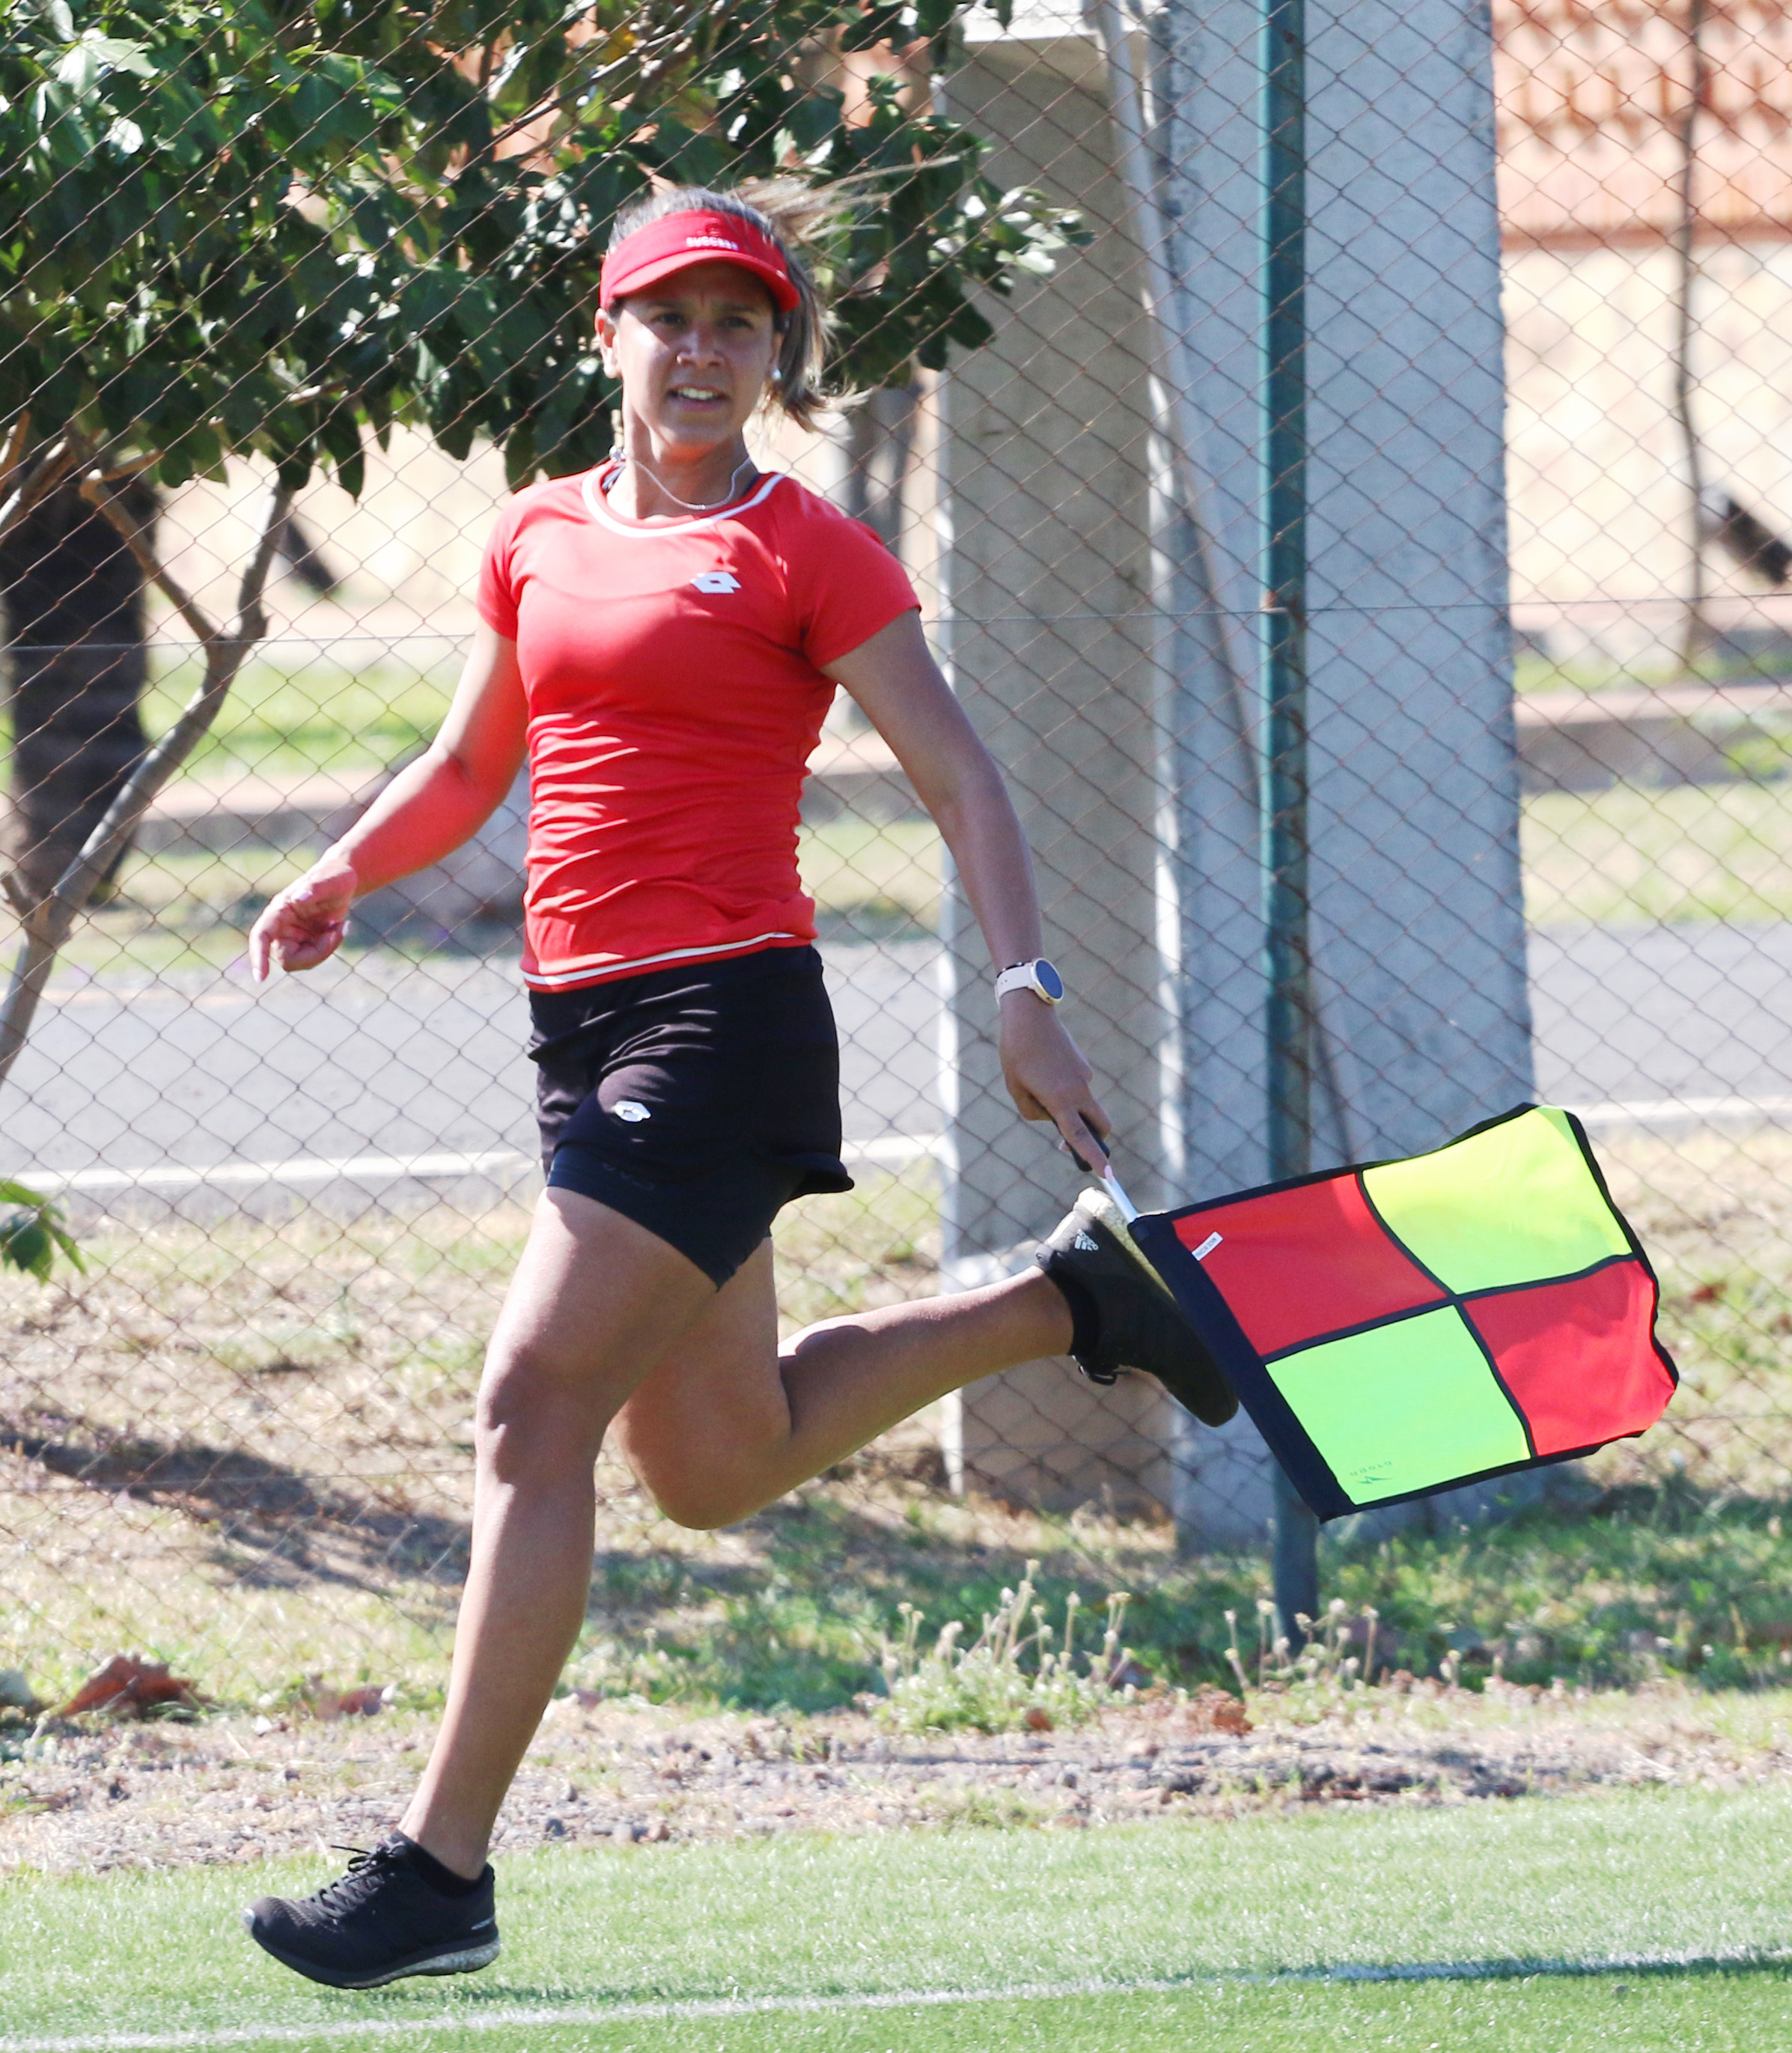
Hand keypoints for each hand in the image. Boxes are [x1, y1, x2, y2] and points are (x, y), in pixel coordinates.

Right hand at [249, 858, 356, 980]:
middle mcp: (281, 927)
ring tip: (339, 926)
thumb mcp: (328, 880)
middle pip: (287, 958)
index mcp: (278, 911)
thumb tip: (298, 898)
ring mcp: (294, 937)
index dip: (258, 956)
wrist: (343, 882)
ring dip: (326, 949)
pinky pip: (316, 956)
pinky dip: (331, 945)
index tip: (260, 979)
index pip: (261, 936)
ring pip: (303, 961)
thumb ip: (313, 887)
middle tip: (336, 933)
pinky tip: (339, 927)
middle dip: (316, 952)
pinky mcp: (307, 943)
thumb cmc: (333, 876)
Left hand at [997, 993, 1111, 1172]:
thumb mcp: (1016, 1089)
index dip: (1095, 1158)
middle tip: (1066, 1142)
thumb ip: (1034, 1113)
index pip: (1081, 1137)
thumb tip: (1053, 1118)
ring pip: (1085, 1105)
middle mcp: (1079, 1090)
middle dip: (1094, 1139)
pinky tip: (1042, 1070)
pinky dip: (1066, 1091)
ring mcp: (1084, 1077)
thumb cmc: (1016, 1053)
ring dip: (1069, 1109)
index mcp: (1061, 1100)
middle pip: (1100, 1125)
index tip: (1108, 1175)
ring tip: (1034, 1083)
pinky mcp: (1083, 1065)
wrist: (1030, 1015)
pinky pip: (1078, 1087)